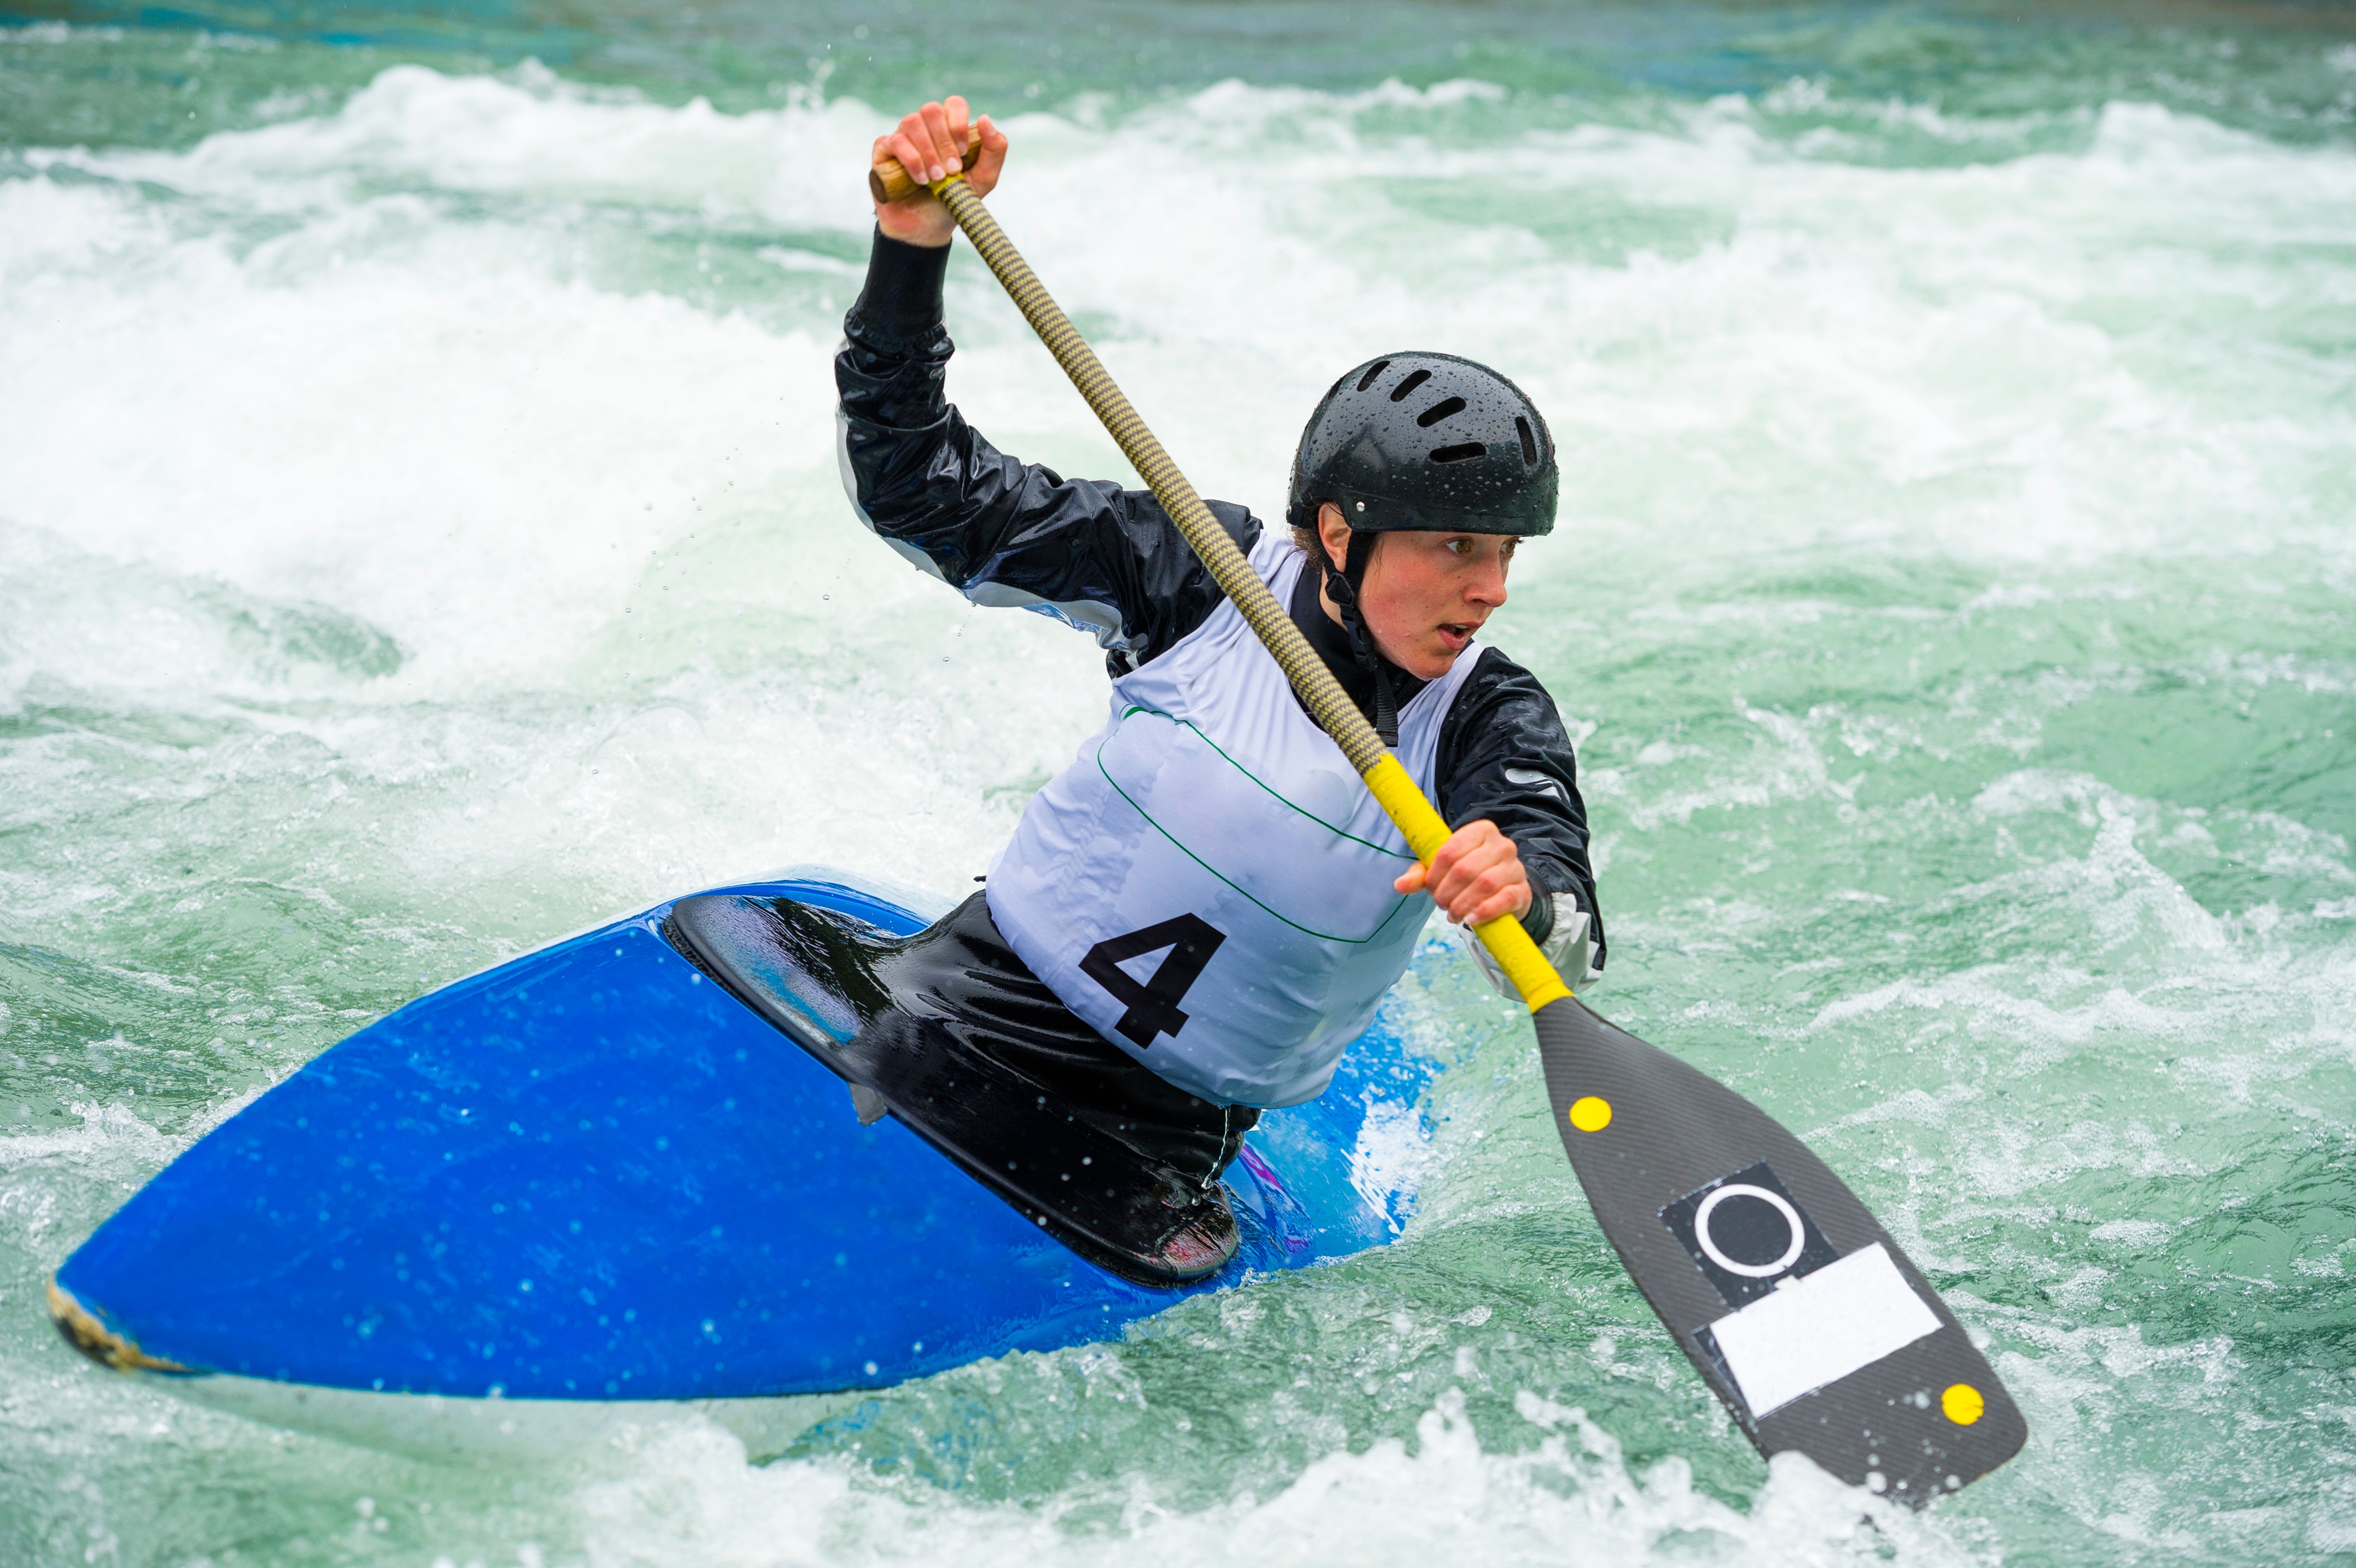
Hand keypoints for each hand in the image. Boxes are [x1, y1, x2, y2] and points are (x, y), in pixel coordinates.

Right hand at [872, 95, 1008, 247]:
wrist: (927, 229)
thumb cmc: (954, 200)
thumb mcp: (984, 179)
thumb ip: (994, 150)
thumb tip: (985, 118)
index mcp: (948, 128)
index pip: (953, 104)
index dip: (958, 123)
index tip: (964, 151)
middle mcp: (924, 128)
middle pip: (931, 109)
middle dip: (945, 141)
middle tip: (952, 171)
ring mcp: (902, 136)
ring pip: (912, 122)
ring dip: (928, 152)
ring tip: (936, 179)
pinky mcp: (883, 150)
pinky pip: (895, 141)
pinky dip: (912, 161)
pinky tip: (921, 180)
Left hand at [1394, 819, 1531, 926]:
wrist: (1504, 891)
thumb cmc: (1469, 876)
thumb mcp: (1442, 871)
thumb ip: (1421, 875)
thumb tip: (1399, 885)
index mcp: (1480, 831)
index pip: (1450, 850)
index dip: (1434, 874)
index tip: (1430, 888)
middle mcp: (1502, 845)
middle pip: (1465, 869)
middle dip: (1446, 892)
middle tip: (1440, 904)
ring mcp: (1515, 867)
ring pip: (1485, 884)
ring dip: (1462, 904)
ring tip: (1452, 914)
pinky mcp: (1522, 890)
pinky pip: (1504, 899)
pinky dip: (1484, 911)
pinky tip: (1470, 919)